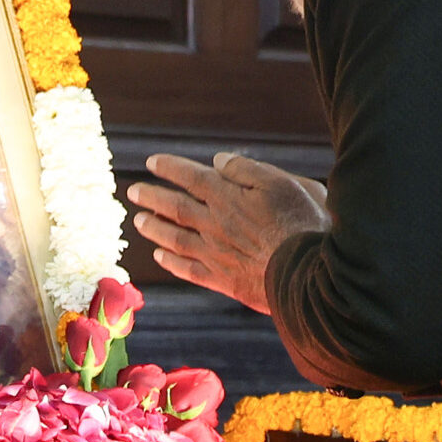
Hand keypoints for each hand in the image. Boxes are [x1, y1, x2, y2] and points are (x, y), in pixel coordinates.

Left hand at [127, 152, 328, 313]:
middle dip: (152, 197)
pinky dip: (171, 262)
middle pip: (175, 207)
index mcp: (228, 198)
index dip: (170, 168)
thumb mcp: (282, 184)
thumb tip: (217, 161)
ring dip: (155, 228)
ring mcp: (216, 254)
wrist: (307, 275)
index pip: (191, 177)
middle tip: (133, 191)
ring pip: (175, 239)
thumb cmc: (301, 224)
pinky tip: (160, 256)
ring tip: (139, 221)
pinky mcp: (223, 280)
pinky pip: (188, 269)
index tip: (152, 163)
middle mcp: (215, 225)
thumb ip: (246, 170)